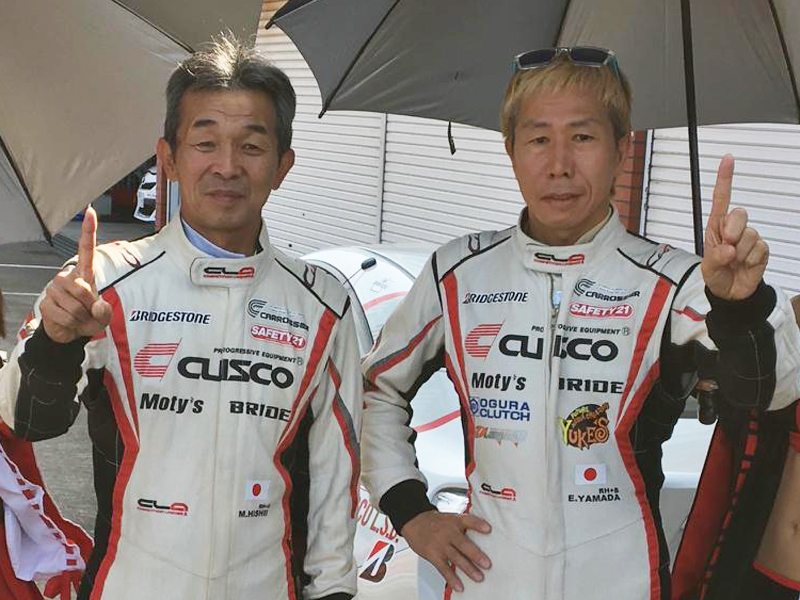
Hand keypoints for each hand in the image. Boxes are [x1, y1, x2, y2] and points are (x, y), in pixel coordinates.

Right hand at [40, 206, 110, 342]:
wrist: (70, 333)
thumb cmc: (89, 318)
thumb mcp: (103, 317)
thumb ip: (105, 311)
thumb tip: (97, 305)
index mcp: (84, 274)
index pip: (86, 250)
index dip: (88, 231)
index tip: (91, 211)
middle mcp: (67, 277)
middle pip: (82, 288)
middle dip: (89, 305)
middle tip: (87, 312)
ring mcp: (54, 288)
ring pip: (74, 304)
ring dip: (81, 316)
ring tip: (78, 317)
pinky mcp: (45, 302)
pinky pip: (65, 315)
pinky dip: (72, 323)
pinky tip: (68, 322)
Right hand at [401, 511, 490, 592]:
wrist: (414, 521)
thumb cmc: (436, 522)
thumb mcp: (450, 518)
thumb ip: (464, 526)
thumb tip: (483, 535)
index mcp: (455, 521)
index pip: (468, 520)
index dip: (478, 524)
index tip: (488, 529)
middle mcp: (448, 532)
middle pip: (463, 544)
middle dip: (476, 555)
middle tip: (487, 564)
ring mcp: (440, 544)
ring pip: (456, 558)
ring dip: (468, 569)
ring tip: (479, 577)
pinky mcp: (433, 555)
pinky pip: (443, 568)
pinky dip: (451, 578)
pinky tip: (459, 586)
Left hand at [701, 154, 768, 299]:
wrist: (731, 292)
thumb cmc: (716, 274)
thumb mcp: (708, 267)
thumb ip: (715, 257)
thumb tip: (729, 249)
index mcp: (716, 227)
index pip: (721, 198)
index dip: (724, 178)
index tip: (728, 159)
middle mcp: (733, 228)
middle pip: (739, 214)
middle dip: (732, 231)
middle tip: (727, 248)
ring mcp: (749, 237)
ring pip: (749, 234)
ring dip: (740, 252)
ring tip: (734, 262)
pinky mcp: (761, 248)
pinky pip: (759, 249)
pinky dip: (751, 260)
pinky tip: (745, 265)